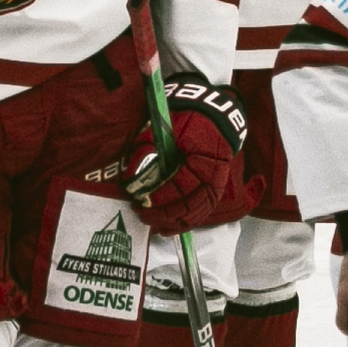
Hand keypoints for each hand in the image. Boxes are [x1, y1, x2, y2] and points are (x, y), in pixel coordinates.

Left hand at [124, 78, 253, 232]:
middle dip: (164, 214)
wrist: (214, 117)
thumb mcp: (165, 128)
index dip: (161, 196)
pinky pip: (200, 214)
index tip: (142, 200)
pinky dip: (184, 224)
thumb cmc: (188, 120)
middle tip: (142, 214)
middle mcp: (214, 177)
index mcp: (203, 159)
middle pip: (189, 205)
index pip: (181, 185)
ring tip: (152, 224)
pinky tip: (168, 229)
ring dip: (173, 223)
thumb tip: (130, 178)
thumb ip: (146, 149)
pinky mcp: (215, 192)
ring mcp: (217, 186)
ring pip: (195, 214)